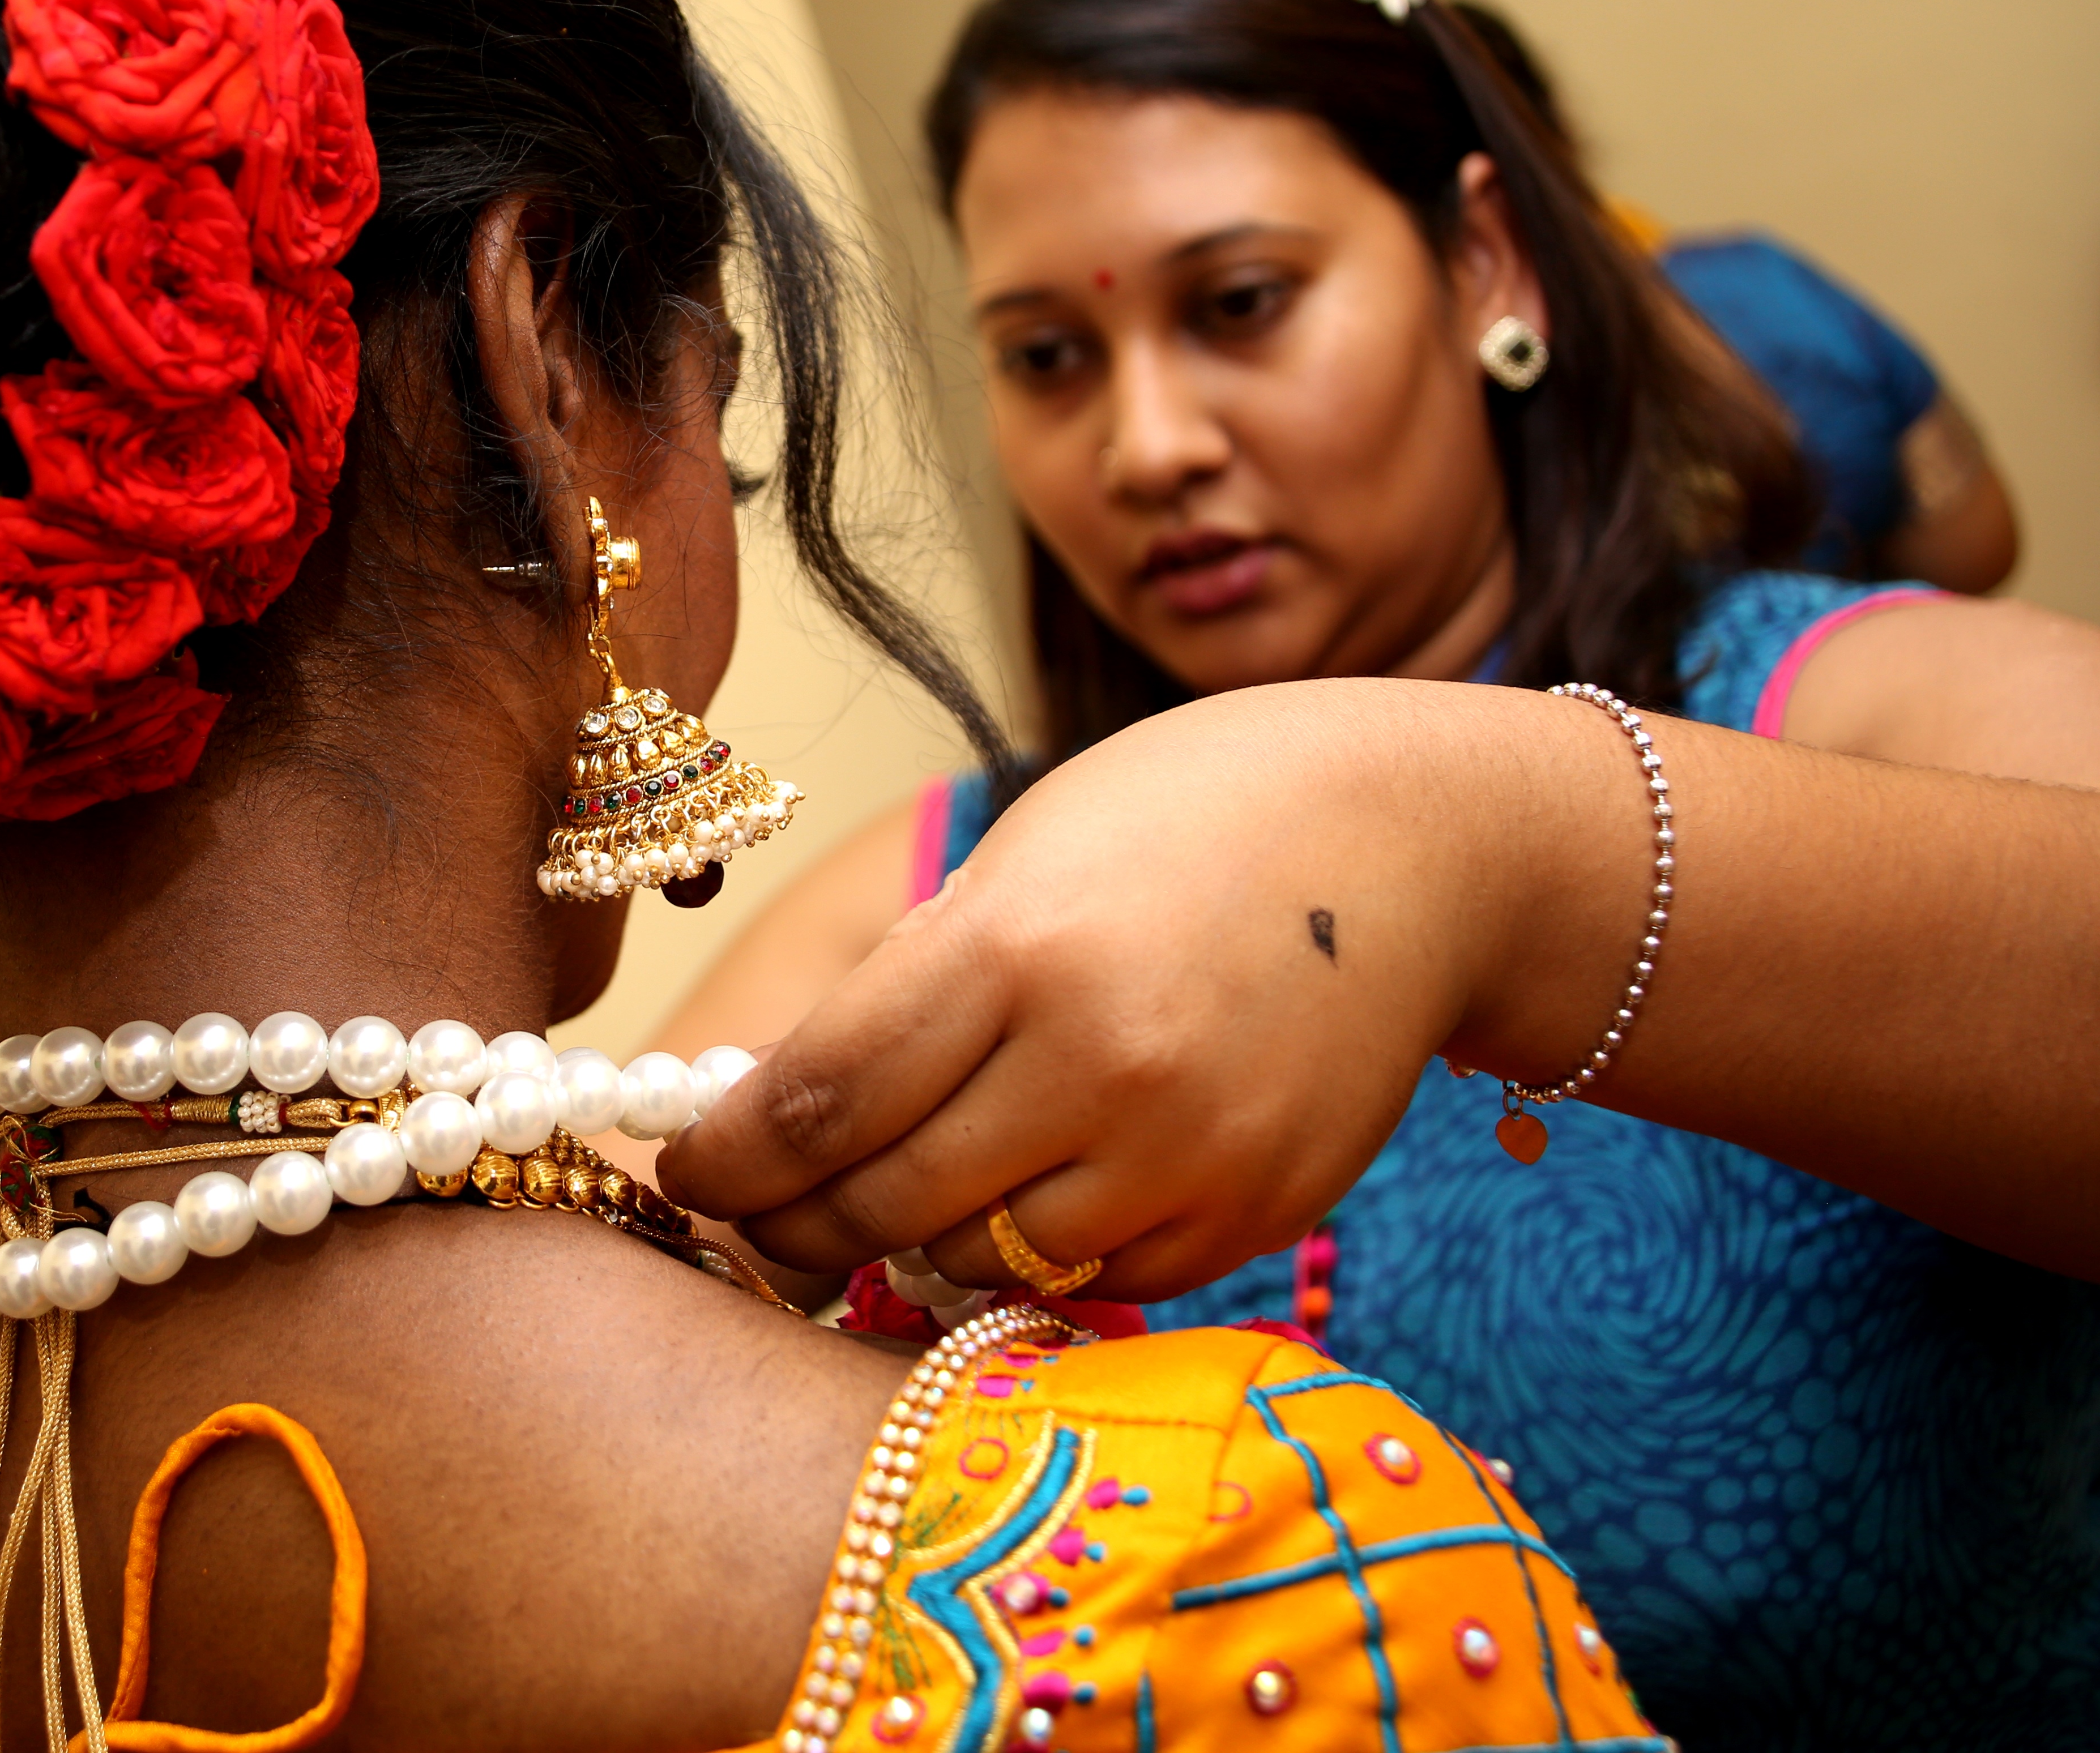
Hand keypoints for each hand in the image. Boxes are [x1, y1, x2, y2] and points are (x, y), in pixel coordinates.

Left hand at [660, 679, 1649, 1299]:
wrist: (1416, 842)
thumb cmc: (1193, 820)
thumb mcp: (1024, 859)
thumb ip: (919, 987)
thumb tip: (796, 1105)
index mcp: (1013, 951)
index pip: (815, 1105)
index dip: (725, 1161)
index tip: (683, 1173)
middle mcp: (1098, 1067)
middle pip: (882, 1205)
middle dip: (793, 1226)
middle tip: (757, 1220)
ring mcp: (1185, 1155)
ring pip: (984, 1265)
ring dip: (916, 1247)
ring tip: (892, 1202)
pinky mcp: (1253, 1213)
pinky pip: (1098, 1278)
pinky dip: (1041, 1253)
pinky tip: (1032, 1192)